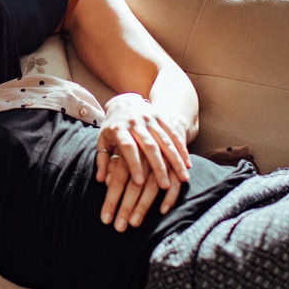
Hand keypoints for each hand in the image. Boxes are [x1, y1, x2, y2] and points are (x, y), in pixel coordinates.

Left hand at [95, 94, 190, 223]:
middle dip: (158, 167)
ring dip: (175, 160)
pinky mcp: (161, 117)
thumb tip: (101, 180)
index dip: (133, 164)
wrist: (123, 102)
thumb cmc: (112, 128)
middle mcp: (135, 123)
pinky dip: (181, 149)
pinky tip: (187, 164)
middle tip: (165, 186)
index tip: (139, 183)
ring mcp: (149, 119)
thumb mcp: (102, 141)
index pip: (127, 147)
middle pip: (149, 145)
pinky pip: (174, 134)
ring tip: (182, 178)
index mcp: (118, 129)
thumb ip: (102, 160)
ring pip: (165, 140)